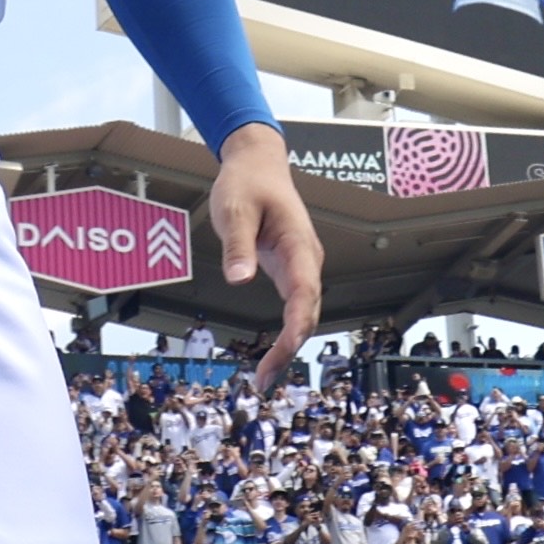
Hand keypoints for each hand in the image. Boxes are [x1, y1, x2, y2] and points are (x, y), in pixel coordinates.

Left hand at [208, 126, 324, 388]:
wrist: (259, 163)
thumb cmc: (248, 182)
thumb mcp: (235, 208)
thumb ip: (238, 245)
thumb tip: (238, 279)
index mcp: (298, 244)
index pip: (304, 294)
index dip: (296, 328)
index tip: (281, 354)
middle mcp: (307, 259)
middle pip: (308, 312)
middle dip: (290, 349)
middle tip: (265, 381)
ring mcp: (302, 265)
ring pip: (305, 313)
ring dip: (290, 346)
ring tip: (266, 377)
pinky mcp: (291, 269)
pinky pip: (296, 306)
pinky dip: (287, 332)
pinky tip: (273, 353)